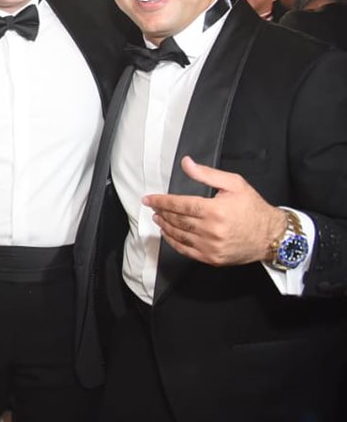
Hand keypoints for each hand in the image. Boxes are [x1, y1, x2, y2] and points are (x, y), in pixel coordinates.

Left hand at [144, 156, 287, 266]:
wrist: (271, 236)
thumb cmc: (253, 208)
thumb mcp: (234, 184)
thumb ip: (207, 174)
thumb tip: (186, 163)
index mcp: (215, 210)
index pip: (179, 204)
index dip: (161, 201)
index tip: (149, 199)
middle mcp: (211, 230)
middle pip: (177, 219)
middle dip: (162, 212)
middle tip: (154, 207)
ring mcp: (211, 247)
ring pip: (179, 235)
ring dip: (165, 226)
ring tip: (158, 218)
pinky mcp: (212, 258)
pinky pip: (186, 251)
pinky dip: (173, 242)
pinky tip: (168, 234)